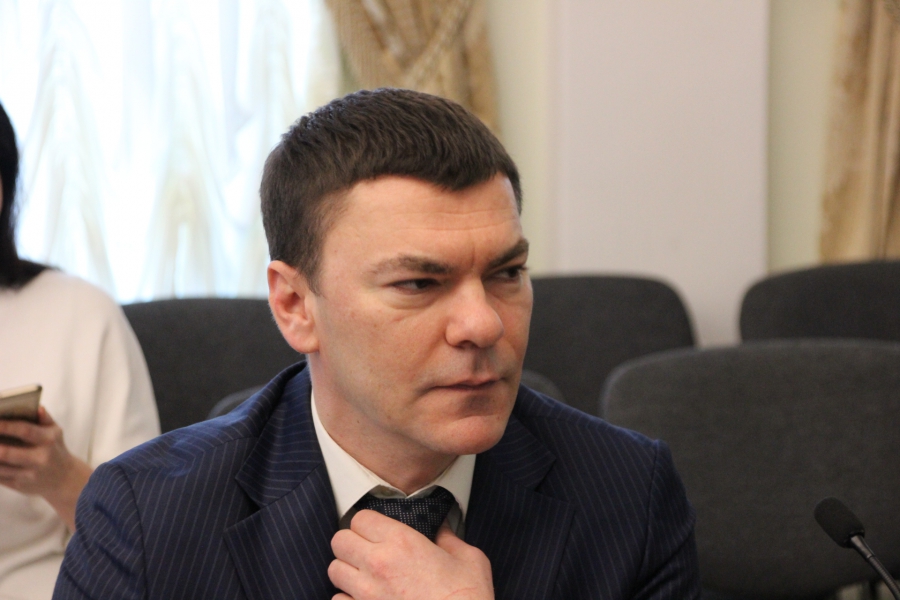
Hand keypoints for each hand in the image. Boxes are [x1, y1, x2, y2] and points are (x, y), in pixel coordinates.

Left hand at [0, 407, 92, 529]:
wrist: (65, 478)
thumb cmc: (55, 448)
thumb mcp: (56, 431)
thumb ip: (45, 418)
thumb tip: (36, 407)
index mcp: (48, 440)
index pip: (24, 431)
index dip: (5, 425)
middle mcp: (39, 459)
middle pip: (6, 453)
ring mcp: (28, 474)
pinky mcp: (19, 486)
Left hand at [329, 510, 493, 599]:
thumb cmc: (467, 599)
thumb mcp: (470, 560)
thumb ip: (451, 539)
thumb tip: (443, 530)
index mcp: (401, 542)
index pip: (361, 518)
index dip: (369, 523)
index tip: (377, 531)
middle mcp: (378, 564)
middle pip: (340, 540)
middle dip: (351, 543)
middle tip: (367, 551)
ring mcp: (366, 594)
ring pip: (334, 570)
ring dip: (347, 570)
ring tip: (364, 575)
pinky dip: (347, 599)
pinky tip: (365, 599)